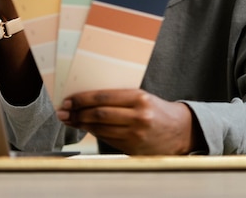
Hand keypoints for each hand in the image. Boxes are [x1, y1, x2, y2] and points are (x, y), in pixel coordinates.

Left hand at [56, 89, 196, 154]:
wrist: (181, 130)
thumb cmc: (158, 110)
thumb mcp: (143, 97)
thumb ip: (119, 98)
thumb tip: (88, 99)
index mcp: (140, 98)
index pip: (104, 97)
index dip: (83, 99)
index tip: (69, 100)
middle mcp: (138, 116)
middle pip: (99, 114)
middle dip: (77, 113)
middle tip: (64, 111)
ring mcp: (135, 134)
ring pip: (100, 128)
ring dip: (81, 124)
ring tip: (70, 119)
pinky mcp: (133, 148)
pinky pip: (107, 139)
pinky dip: (94, 133)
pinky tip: (86, 129)